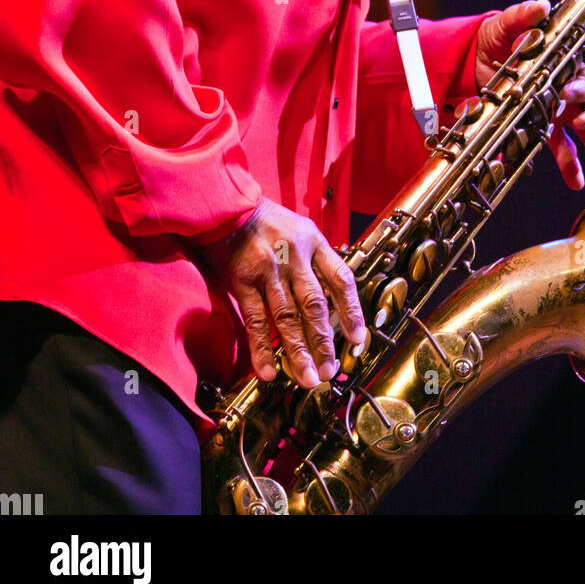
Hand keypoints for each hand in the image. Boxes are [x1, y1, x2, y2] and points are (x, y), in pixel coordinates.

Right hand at [195, 198, 365, 385]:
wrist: (226, 204)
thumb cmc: (264, 220)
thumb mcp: (299, 228)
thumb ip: (314, 259)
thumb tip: (332, 298)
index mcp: (313, 242)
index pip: (341, 280)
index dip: (352, 311)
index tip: (359, 339)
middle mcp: (295, 256)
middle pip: (315, 306)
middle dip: (325, 343)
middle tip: (331, 371)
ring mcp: (269, 269)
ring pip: (288, 318)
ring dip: (299, 353)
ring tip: (309, 379)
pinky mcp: (243, 280)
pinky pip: (255, 320)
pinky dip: (262, 348)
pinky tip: (269, 371)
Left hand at [475, 0, 584, 190]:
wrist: (472, 61)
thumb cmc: (496, 39)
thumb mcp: (503, 25)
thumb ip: (521, 16)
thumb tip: (540, 5)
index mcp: (567, 60)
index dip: (582, 84)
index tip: (567, 92)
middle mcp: (570, 86)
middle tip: (584, 123)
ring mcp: (560, 108)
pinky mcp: (544, 125)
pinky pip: (564, 148)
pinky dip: (570, 165)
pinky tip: (576, 180)